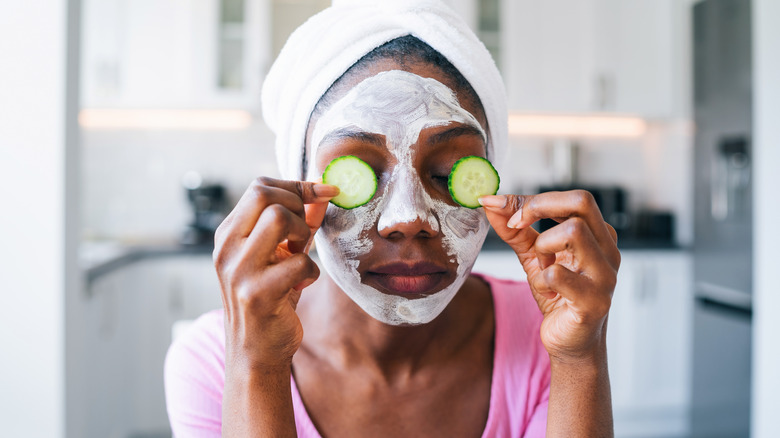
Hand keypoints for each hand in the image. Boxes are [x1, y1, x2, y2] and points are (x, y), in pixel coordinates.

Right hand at [213, 177, 338, 368]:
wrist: (255, 352)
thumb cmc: (271, 298)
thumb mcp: (280, 255)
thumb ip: (298, 223)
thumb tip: (323, 191)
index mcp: (228, 234)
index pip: (259, 187)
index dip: (296, 186)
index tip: (322, 194)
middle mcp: (226, 248)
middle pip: (264, 194)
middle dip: (297, 205)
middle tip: (303, 234)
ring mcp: (238, 271)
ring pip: (278, 218)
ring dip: (302, 233)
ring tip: (300, 255)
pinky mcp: (256, 294)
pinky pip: (298, 262)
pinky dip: (310, 272)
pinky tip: (302, 286)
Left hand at [479, 191, 619, 361]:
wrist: (570, 342)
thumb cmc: (558, 295)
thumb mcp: (533, 256)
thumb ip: (515, 229)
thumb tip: (491, 202)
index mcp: (598, 235)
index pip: (573, 198)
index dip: (533, 199)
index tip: (502, 207)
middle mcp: (608, 250)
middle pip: (582, 202)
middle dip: (539, 207)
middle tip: (517, 224)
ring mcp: (604, 275)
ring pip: (574, 232)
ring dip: (543, 246)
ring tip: (541, 266)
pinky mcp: (594, 301)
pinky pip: (558, 274)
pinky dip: (541, 280)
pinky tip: (547, 291)